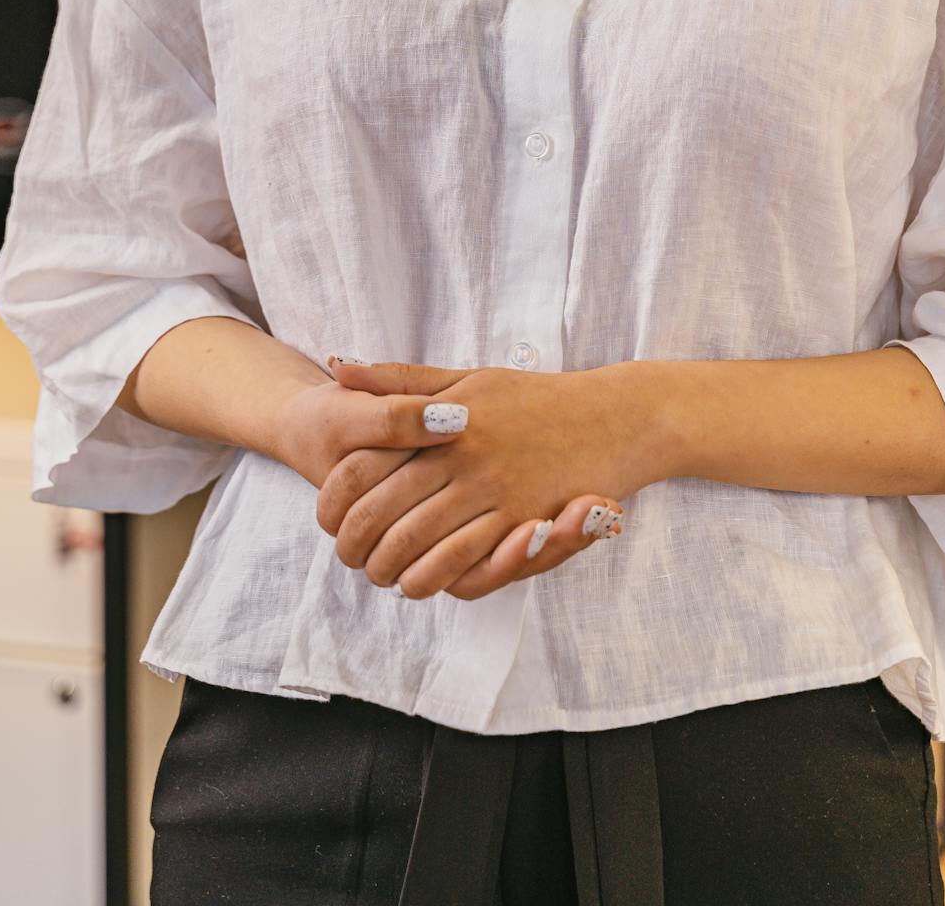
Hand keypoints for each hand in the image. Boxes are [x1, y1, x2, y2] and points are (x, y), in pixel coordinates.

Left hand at [315, 357, 655, 601]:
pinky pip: (462, 562)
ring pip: (417, 543)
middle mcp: (463, 453)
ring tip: (379, 572)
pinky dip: (431, 578)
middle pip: (383, 509)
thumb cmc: (538, 397)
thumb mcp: (469, 377)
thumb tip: (337, 364)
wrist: (617, 416)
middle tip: (347, 555)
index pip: (366, 461)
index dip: (336, 496)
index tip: (328, 515)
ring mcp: (494, 488)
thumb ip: (404, 380)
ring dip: (388, 567)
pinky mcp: (522, 519)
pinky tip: (420, 580)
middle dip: (355, 542)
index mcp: (444, 417)